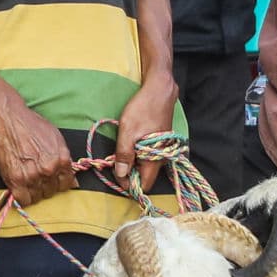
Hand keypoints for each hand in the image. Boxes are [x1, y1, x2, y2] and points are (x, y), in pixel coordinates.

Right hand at [0, 94, 76, 209]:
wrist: (7, 118)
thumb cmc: (30, 125)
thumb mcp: (55, 138)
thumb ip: (64, 159)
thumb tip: (73, 182)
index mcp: (62, 160)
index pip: (66, 185)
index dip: (57, 183)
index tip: (50, 180)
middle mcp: (49, 170)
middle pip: (51, 192)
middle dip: (45, 186)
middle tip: (35, 176)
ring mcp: (33, 176)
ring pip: (38, 198)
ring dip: (32, 192)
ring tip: (26, 180)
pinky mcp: (16, 180)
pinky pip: (23, 200)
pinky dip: (21, 197)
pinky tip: (19, 187)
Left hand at [109, 76, 178, 191]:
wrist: (159, 90)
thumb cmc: (143, 109)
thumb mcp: (128, 132)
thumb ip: (124, 155)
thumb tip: (121, 175)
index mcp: (155, 160)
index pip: (144, 185)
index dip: (129, 185)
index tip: (116, 175)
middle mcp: (161, 159)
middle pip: (144, 177)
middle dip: (129, 174)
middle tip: (114, 162)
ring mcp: (161, 151)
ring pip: (145, 166)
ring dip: (132, 163)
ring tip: (120, 152)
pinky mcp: (159, 144)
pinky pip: (147, 156)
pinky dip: (136, 154)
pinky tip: (128, 145)